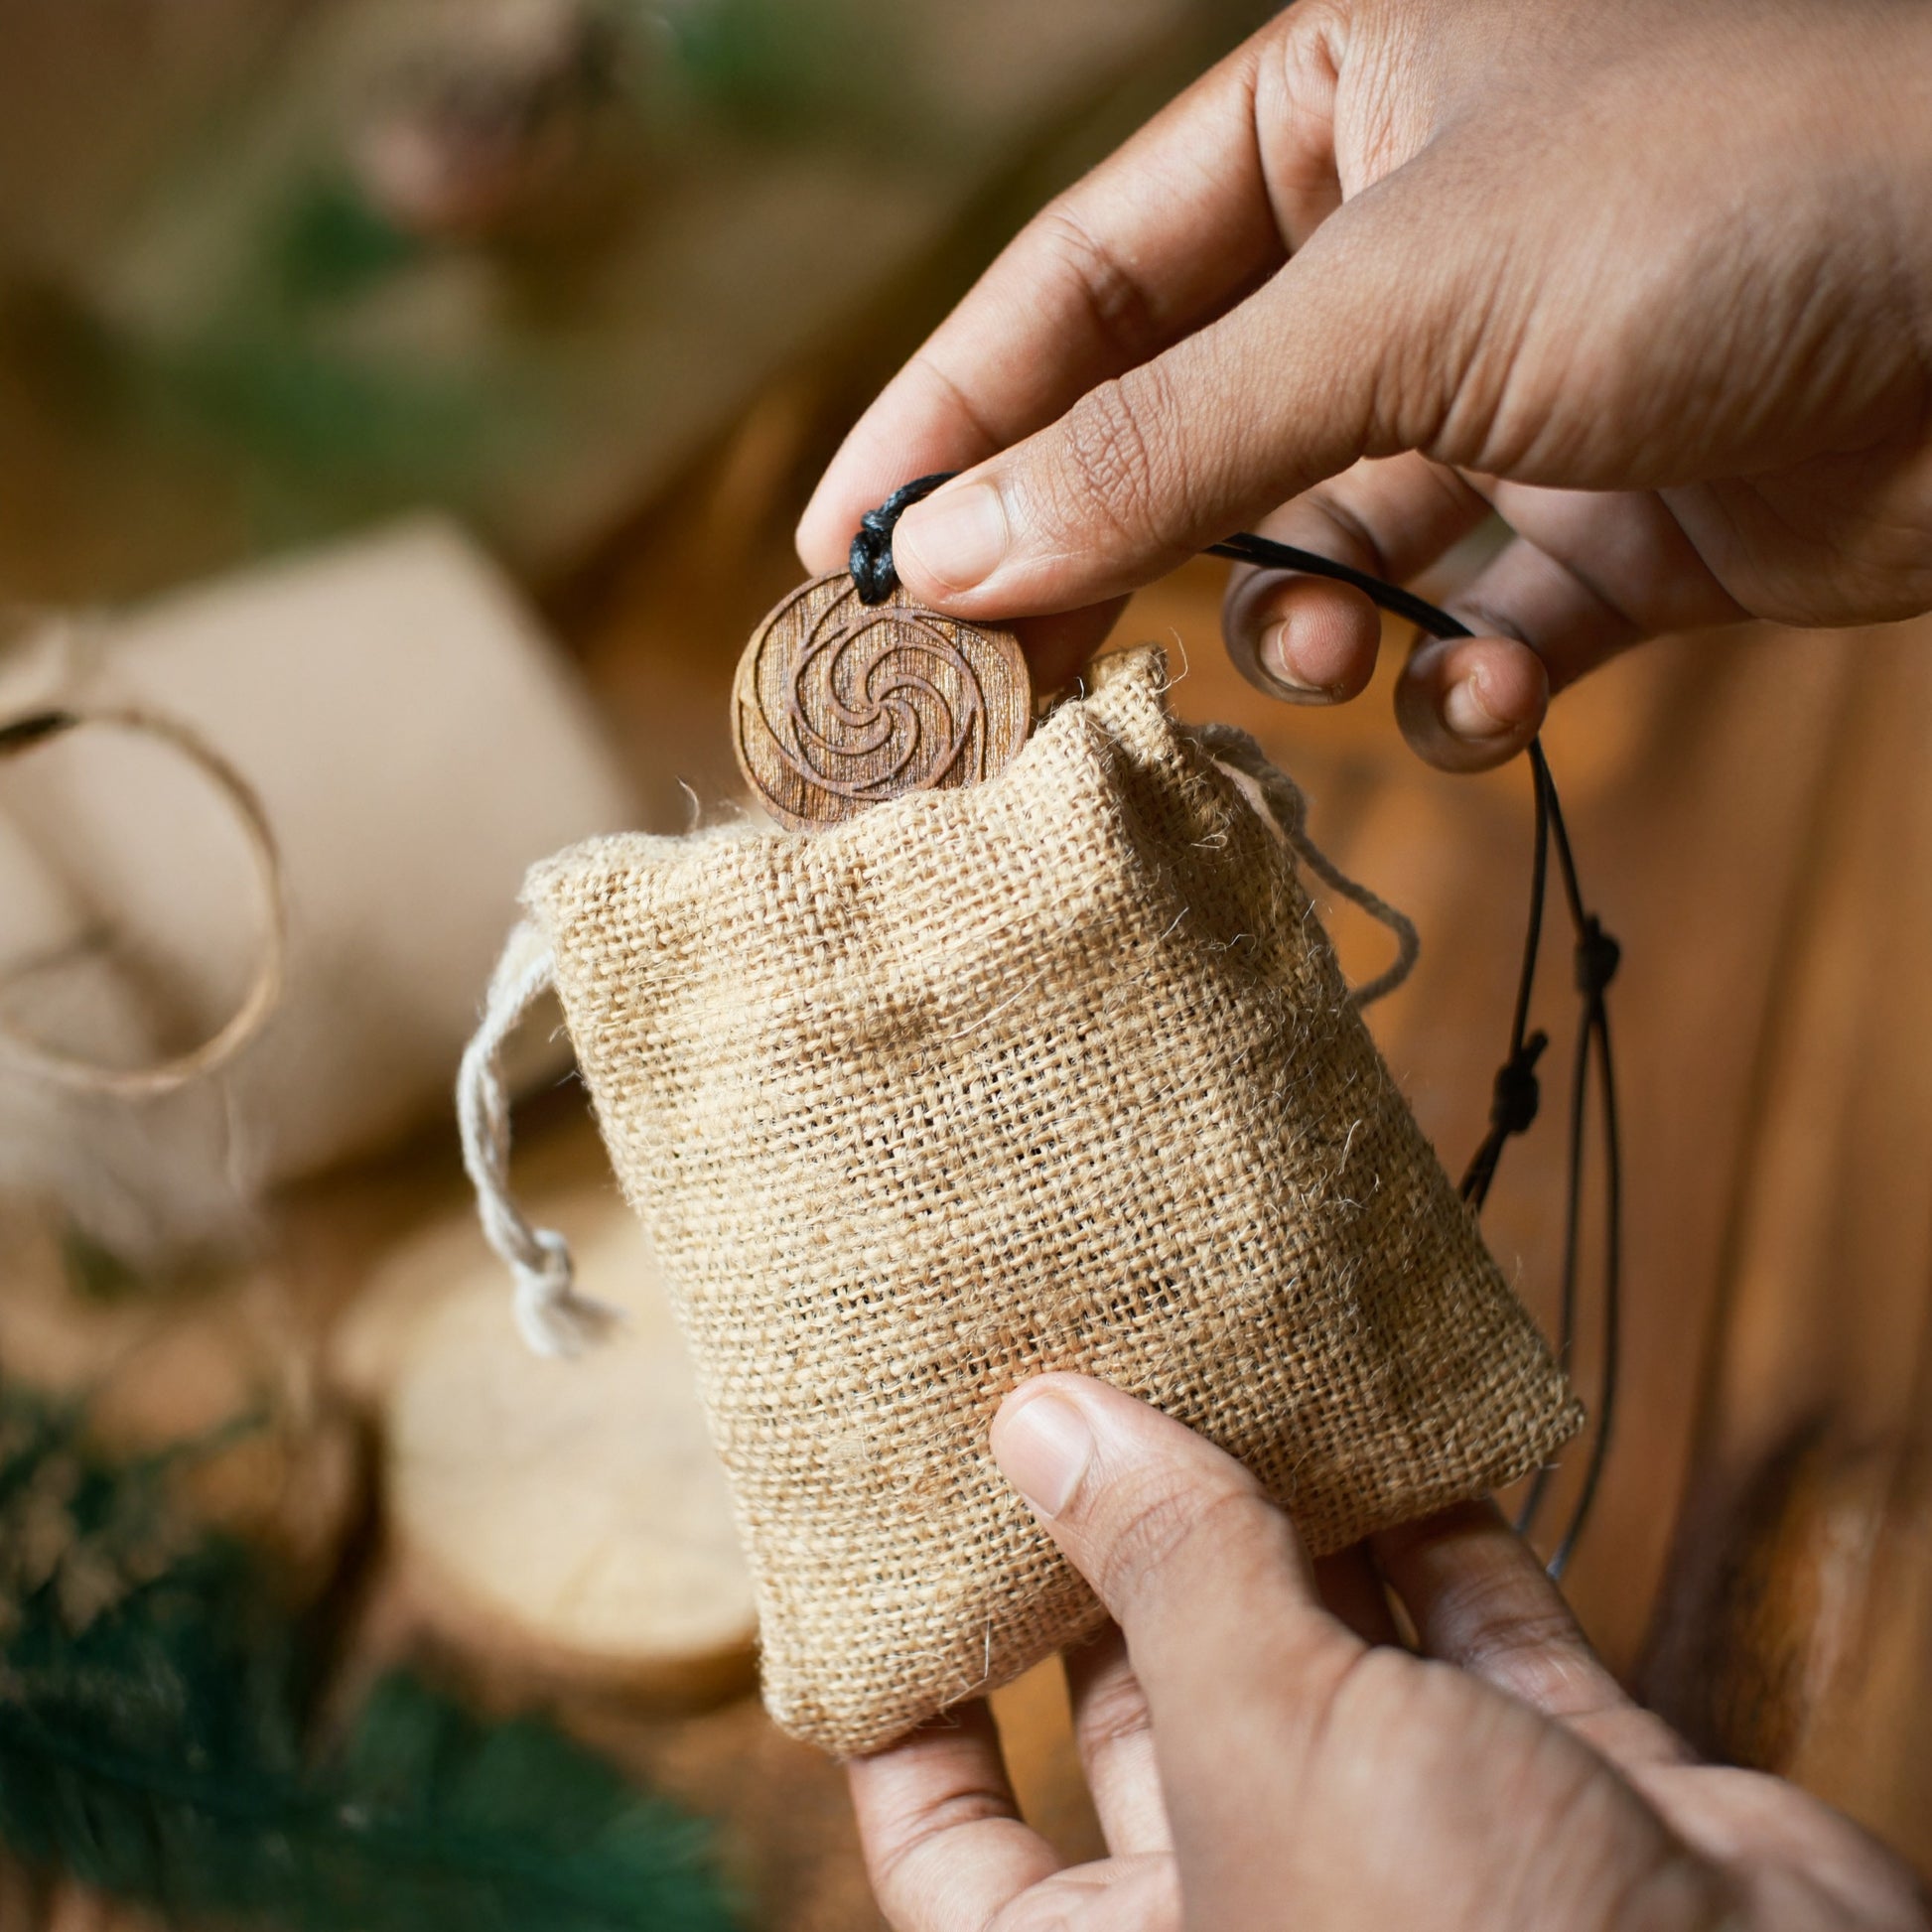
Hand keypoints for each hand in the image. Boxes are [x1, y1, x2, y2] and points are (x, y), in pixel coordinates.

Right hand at [799, 0, 1931, 768]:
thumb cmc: (1726, 210)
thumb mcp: (1397, 308)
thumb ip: (1159, 438)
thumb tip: (952, 549)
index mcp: (1338, 105)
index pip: (1080, 280)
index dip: (953, 418)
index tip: (845, 554)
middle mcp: (1411, 244)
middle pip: (1182, 428)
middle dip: (1115, 558)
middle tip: (1017, 682)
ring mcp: (1514, 391)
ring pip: (1324, 553)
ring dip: (1314, 632)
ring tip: (1340, 664)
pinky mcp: (1612, 520)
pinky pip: (1474, 627)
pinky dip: (1464, 685)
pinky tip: (1491, 696)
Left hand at [848, 1375, 1927, 1930]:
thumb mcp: (1274, 1753)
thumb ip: (1166, 1575)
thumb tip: (1040, 1419)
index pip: (958, 1846)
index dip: (911, 1712)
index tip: (887, 1557)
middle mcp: (1267, 1896)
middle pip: (1138, 1695)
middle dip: (1106, 1544)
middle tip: (1059, 1384)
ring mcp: (1418, 1833)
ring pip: (1313, 1635)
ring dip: (1277, 1503)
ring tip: (1208, 1353)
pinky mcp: (1559, 1778)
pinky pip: (1472, 1620)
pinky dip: (1437, 1516)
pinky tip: (1390, 1405)